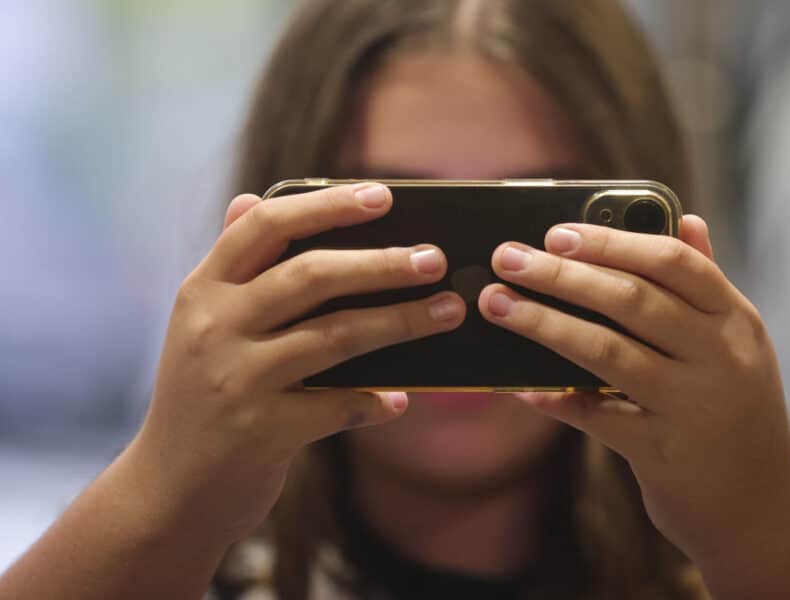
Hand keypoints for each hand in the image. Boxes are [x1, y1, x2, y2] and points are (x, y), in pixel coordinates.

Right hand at [131, 183, 464, 545]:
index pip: (266, 227)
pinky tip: (400, 401)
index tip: (384, 196)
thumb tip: (251, 196)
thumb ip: (232, 266)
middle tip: (434, 259)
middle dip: (381, 264)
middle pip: (311, 277)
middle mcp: (215, 328)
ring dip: (399, 323)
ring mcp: (237, 380)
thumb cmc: (200, 396)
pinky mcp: (261, 432)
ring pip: (334, 337)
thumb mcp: (201, 325)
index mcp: (204, 291)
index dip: (326, 205)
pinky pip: (337, 407)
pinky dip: (373, 403)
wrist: (167, 491)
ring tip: (447, 312)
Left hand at [478, 216, 789, 563]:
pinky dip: (554, 399)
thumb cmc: (737, 412)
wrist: (761, 508)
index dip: (612, 241)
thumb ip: (706, 283)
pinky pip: (596, 418)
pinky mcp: (663, 454)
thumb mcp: (736, 345)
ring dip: (544, 324)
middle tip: (508, 258)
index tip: (556, 231)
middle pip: (632, 300)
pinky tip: (517, 386)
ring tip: (498, 304)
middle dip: (562, 275)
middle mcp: (720, 358)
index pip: (674, 262)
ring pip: (607, 352)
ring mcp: (693, 407)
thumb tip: (684, 216)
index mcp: (735, 320)